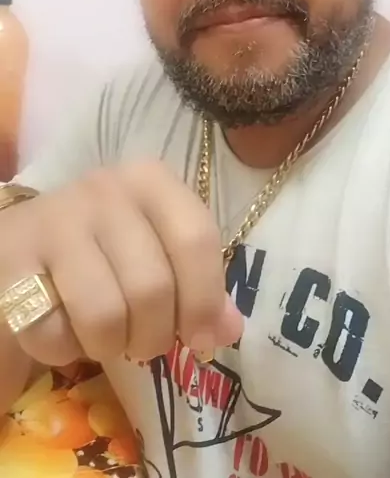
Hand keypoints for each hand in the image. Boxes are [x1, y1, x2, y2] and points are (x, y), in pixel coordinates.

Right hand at [0, 162, 243, 366]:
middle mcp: (104, 190)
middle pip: (152, 288)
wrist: (25, 236)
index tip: (202, 337)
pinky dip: (64, 349)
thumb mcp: (160, 249)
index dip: (205, 300)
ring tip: (108, 336)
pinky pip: (52, 331)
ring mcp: (56, 220)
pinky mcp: (13, 258)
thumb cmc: (107, 244)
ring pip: (105, 315)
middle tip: (145, 341)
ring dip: (110, 346)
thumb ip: (200, 283)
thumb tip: (228, 329)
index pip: (196, 240)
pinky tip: (65, 328)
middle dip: (154, 335)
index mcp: (150, 180)